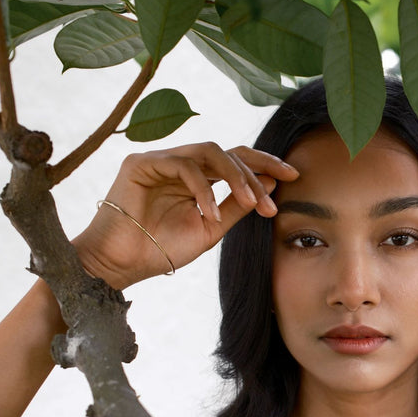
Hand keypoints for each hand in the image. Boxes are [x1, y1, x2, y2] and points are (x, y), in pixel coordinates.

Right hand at [72, 142, 298, 287]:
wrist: (123, 265)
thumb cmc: (162, 249)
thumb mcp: (212, 229)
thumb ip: (238, 205)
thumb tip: (270, 182)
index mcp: (197, 178)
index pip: (235, 160)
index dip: (265, 165)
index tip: (294, 176)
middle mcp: (180, 164)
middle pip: (227, 151)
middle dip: (256, 170)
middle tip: (273, 196)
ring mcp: (161, 160)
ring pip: (208, 151)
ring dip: (235, 177)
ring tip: (250, 204)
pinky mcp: (141, 163)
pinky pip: (183, 165)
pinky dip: (202, 189)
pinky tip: (210, 212)